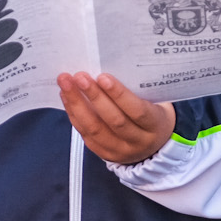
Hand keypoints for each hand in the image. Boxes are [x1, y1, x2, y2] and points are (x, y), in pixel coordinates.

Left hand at [57, 73, 175, 163]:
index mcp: (154, 125)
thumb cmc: (152, 113)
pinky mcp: (104, 154)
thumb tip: (106, 67)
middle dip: (94, 96)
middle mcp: (138, 141)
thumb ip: (136, 89)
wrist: (155, 144)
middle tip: (79, 77)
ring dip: (77, 104)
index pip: (137, 111)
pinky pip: (86, 134)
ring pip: (95, 129)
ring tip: (66, 84)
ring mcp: (120, 151)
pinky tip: (66, 97)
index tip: (103, 76)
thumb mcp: (154, 101)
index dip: (119, 94)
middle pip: (113, 120)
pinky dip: (74, 114)